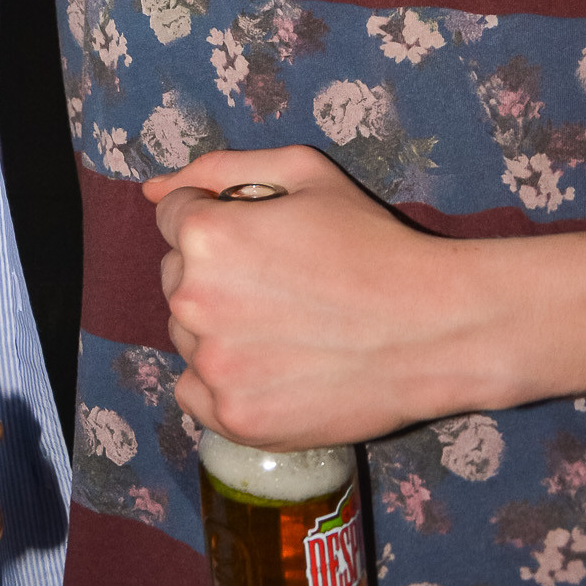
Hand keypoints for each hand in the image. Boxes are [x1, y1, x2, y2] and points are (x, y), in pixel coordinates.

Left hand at [142, 147, 499, 448]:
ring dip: (218, 325)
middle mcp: (195, 300)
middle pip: (177, 275)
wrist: (432, 327)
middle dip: (215, 271)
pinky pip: (192, 390)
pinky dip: (220, 380)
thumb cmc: (370, 242)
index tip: (262, 238)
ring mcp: (213, 365)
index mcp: (207, 235)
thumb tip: (153, 190)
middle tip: (280, 282)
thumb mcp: (303, 173)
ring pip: (185, 333)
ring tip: (283, 324)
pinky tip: (269, 365)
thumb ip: (219, 168)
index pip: (173, 218)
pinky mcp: (234, 418)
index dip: (218, 220)